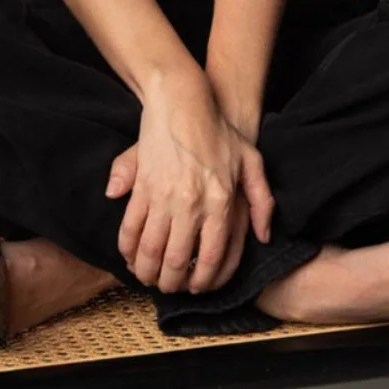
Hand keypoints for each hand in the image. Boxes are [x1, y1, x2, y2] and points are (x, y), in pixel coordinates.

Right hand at [104, 71, 273, 294]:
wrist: (185, 100)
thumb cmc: (221, 132)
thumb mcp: (253, 162)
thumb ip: (262, 202)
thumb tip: (262, 237)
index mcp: (221, 202)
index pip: (210, 258)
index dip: (201, 281)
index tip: (196, 288)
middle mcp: (192, 204)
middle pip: (176, 261)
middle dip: (171, 284)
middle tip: (169, 288)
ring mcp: (164, 196)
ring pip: (149, 250)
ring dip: (145, 272)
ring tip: (147, 278)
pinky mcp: (142, 186)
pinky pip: (130, 227)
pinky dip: (127, 248)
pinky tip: (129, 256)